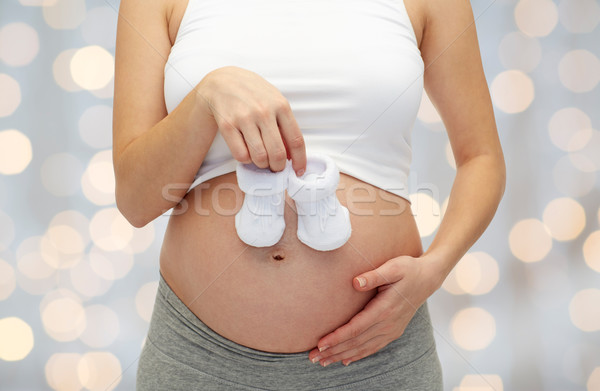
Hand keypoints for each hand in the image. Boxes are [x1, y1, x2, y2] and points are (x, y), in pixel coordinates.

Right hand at [200, 66, 305, 174]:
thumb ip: (285, 124)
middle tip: (276, 167)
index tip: (299, 171)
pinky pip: (241, 155)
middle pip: (277, 153)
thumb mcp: (275, 101)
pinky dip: (246, 160)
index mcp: (281, 105)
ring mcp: (244, 118)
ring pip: (259, 157)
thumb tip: (292, 154)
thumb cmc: (253, 93)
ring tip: (261, 159)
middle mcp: (264, 112)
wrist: (222, 81)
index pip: (296, 140)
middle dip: (278, 167)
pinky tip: (247, 151)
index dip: (300, 160)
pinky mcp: (227, 125)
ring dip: (262, 164)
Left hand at [308, 254, 443, 366]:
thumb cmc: (408, 269)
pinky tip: (346, 360)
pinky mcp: (393, 331)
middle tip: (312, 357)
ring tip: (323, 362)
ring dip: (342, 356)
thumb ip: (374, 275)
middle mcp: (388, 324)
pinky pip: (373, 347)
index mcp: (385, 309)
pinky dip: (358, 355)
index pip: (356, 328)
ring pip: (363, 348)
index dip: (337, 338)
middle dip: (333, 351)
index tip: (320, 343)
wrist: (428, 278)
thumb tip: (356, 281)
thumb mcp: (393, 267)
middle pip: (356, 342)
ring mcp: (392, 330)